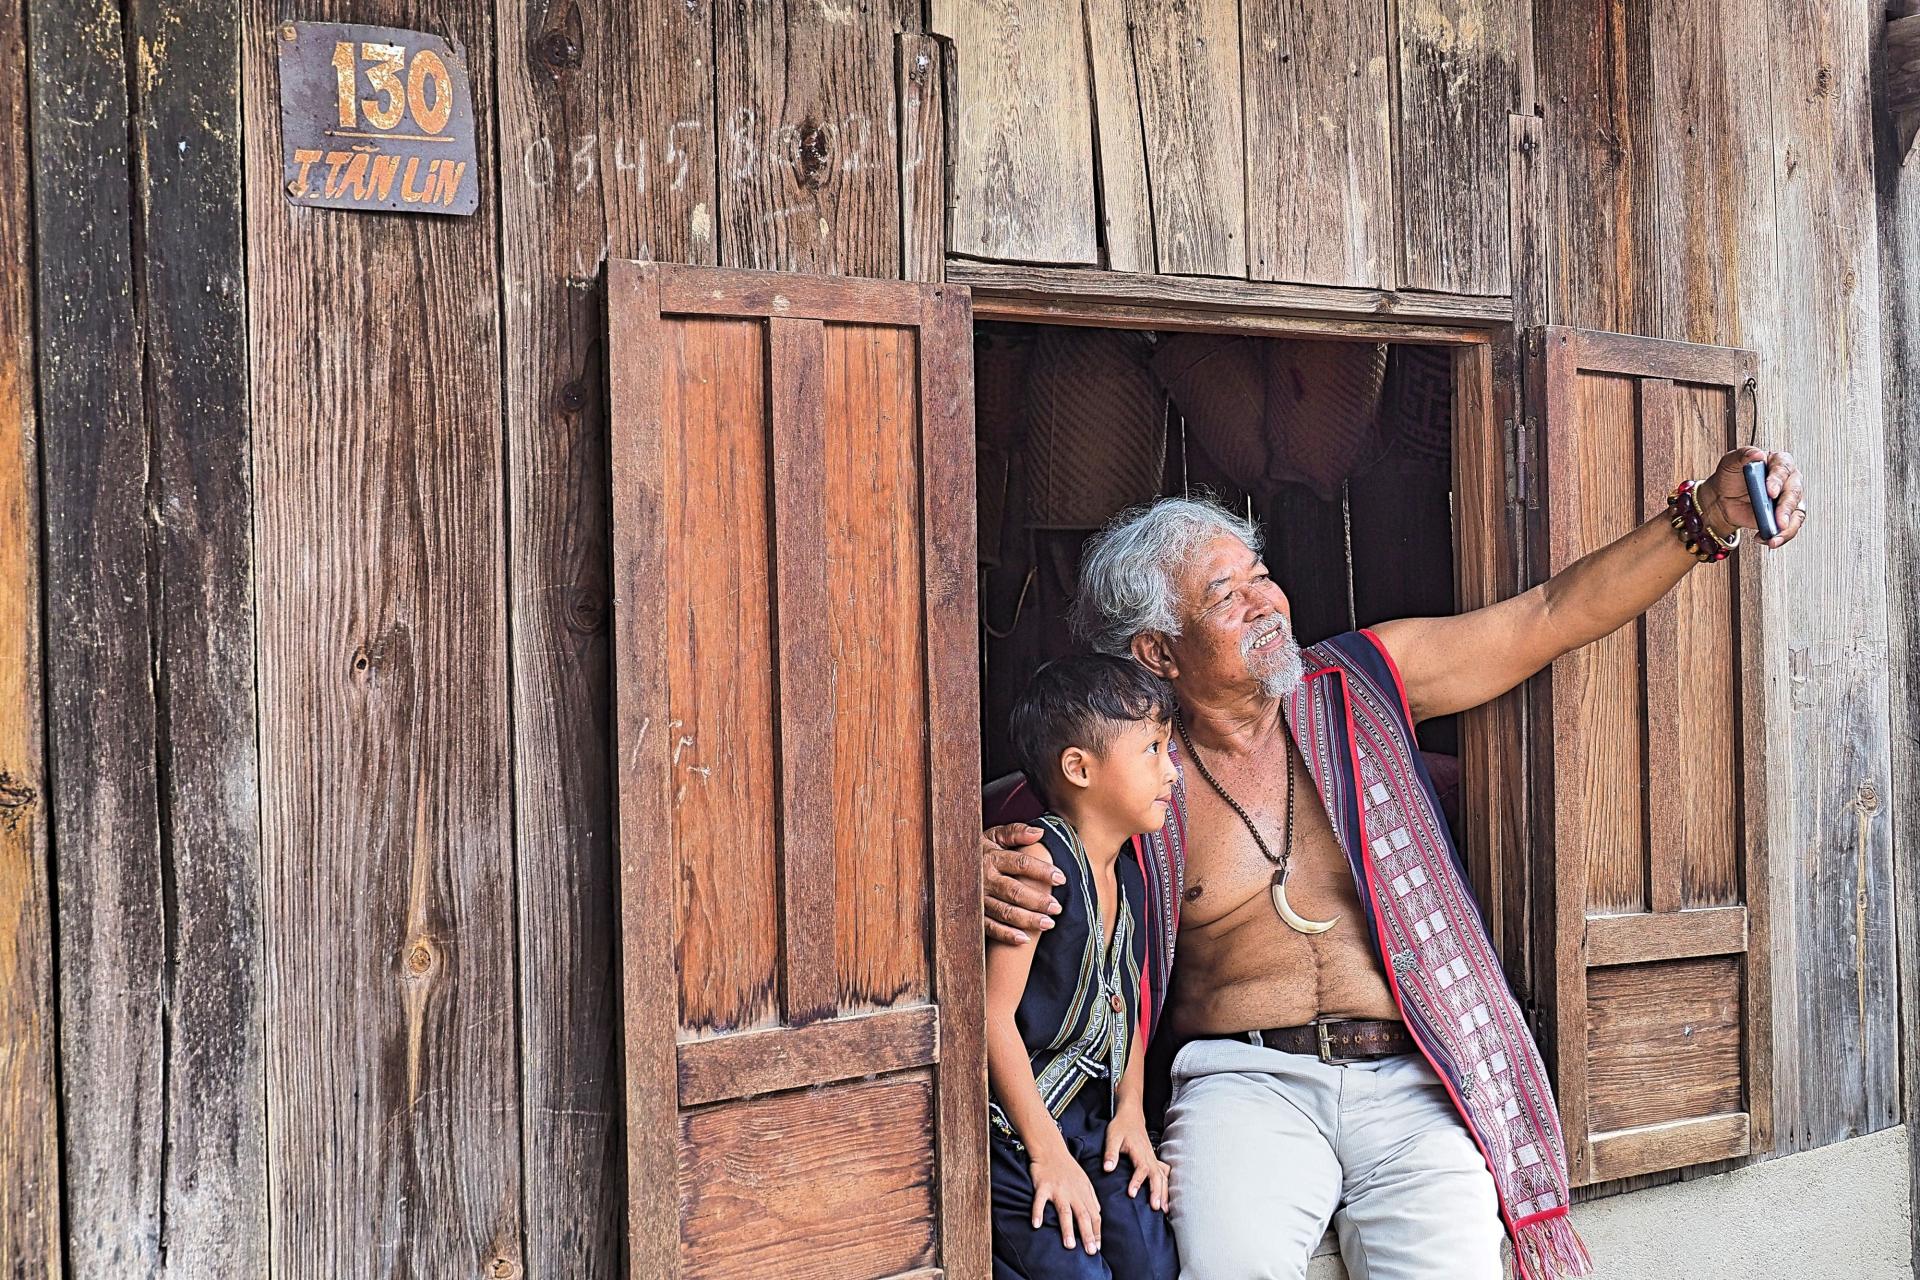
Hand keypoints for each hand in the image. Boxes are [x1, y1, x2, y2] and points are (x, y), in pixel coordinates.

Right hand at [982, 823, 1063, 944]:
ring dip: (1027, 920)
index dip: (1042, 871)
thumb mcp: (993, 836)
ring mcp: (978, 899)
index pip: (1021, 864)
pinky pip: (989, 928)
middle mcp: (984, 879)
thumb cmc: (978, 849)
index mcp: (992, 858)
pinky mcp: (974, 914)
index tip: (1061, 879)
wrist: (948, 863)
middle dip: (1037, 901)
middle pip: (1014, 891)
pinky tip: (1024, 940)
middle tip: (1057, 908)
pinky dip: (1006, 935)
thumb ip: (1015, 833)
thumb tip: (1039, 832)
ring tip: (1048, 924)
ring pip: (1004, 912)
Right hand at [1028, 1142, 1101, 1253]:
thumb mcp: (1084, 1181)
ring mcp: (1058, 1189)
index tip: (1097, 1248)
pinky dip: (1038, 1212)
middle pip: (1083, 1216)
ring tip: (1070, 1245)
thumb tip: (1098, 1214)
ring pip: (1065, 1211)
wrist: (1051, 1149)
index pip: (1094, 1215)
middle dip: (1088, 1235)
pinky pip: (1040, 1201)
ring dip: (1067, 1228)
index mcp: (1084, 1193)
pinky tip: (1036, 1225)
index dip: (1097, 1232)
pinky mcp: (1043, 1186)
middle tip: (1091, 1252)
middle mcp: (1073, 1193)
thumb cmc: (1068, 1168)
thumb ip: (1091, 1198)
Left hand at [1102, 1108, 1170, 1211]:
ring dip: (1165, 1193)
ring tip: (1164, 1210)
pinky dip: (1167, 1186)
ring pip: (1163, 1177)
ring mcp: (1154, 1159)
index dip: (1137, 1181)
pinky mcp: (1154, 1160)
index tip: (1132, 1194)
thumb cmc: (1121, 1127)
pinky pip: (1164, 1174)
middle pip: (1157, 1176)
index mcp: (1139, 1151)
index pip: (1141, 1168)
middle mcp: (1150, 1156)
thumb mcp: (1112, 1137)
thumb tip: (1107, 1169)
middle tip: (1156, 1208)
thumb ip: (1111, 1153)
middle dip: (1157, 1192)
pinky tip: (1167, 1198)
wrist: (1131, 1116)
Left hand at [1703, 447, 1805, 548]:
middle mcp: (1789, 480)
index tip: (1770, 492)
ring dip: (1787, 528)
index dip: (1778, 480)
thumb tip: (1757, 454)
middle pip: (1794, 493)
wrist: (1722, 498)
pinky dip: (1780, 536)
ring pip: (1797, 513)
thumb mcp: (1730, 462)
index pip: (1784, 468)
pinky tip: (1767, 540)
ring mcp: (1788, 499)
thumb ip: (1743, 455)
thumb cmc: (1729, 477)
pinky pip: (1789, 528)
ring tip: (1773, 539)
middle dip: (1786, 509)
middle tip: (1779, 522)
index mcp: (1779, 462)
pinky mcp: (1785, 516)